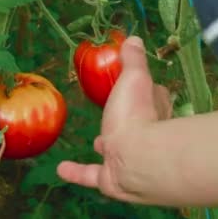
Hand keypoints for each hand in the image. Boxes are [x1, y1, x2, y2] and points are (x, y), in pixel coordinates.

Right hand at [57, 36, 171, 201]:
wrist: (140, 159)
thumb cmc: (138, 114)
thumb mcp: (133, 78)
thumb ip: (133, 60)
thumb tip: (135, 39)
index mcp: (156, 112)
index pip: (154, 98)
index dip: (146, 91)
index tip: (136, 84)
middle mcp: (147, 139)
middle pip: (139, 127)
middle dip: (126, 122)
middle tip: (115, 116)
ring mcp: (129, 161)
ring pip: (118, 154)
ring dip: (108, 147)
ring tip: (98, 142)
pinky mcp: (112, 179)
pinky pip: (91, 174)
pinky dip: (77, 172)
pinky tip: (62, 169)